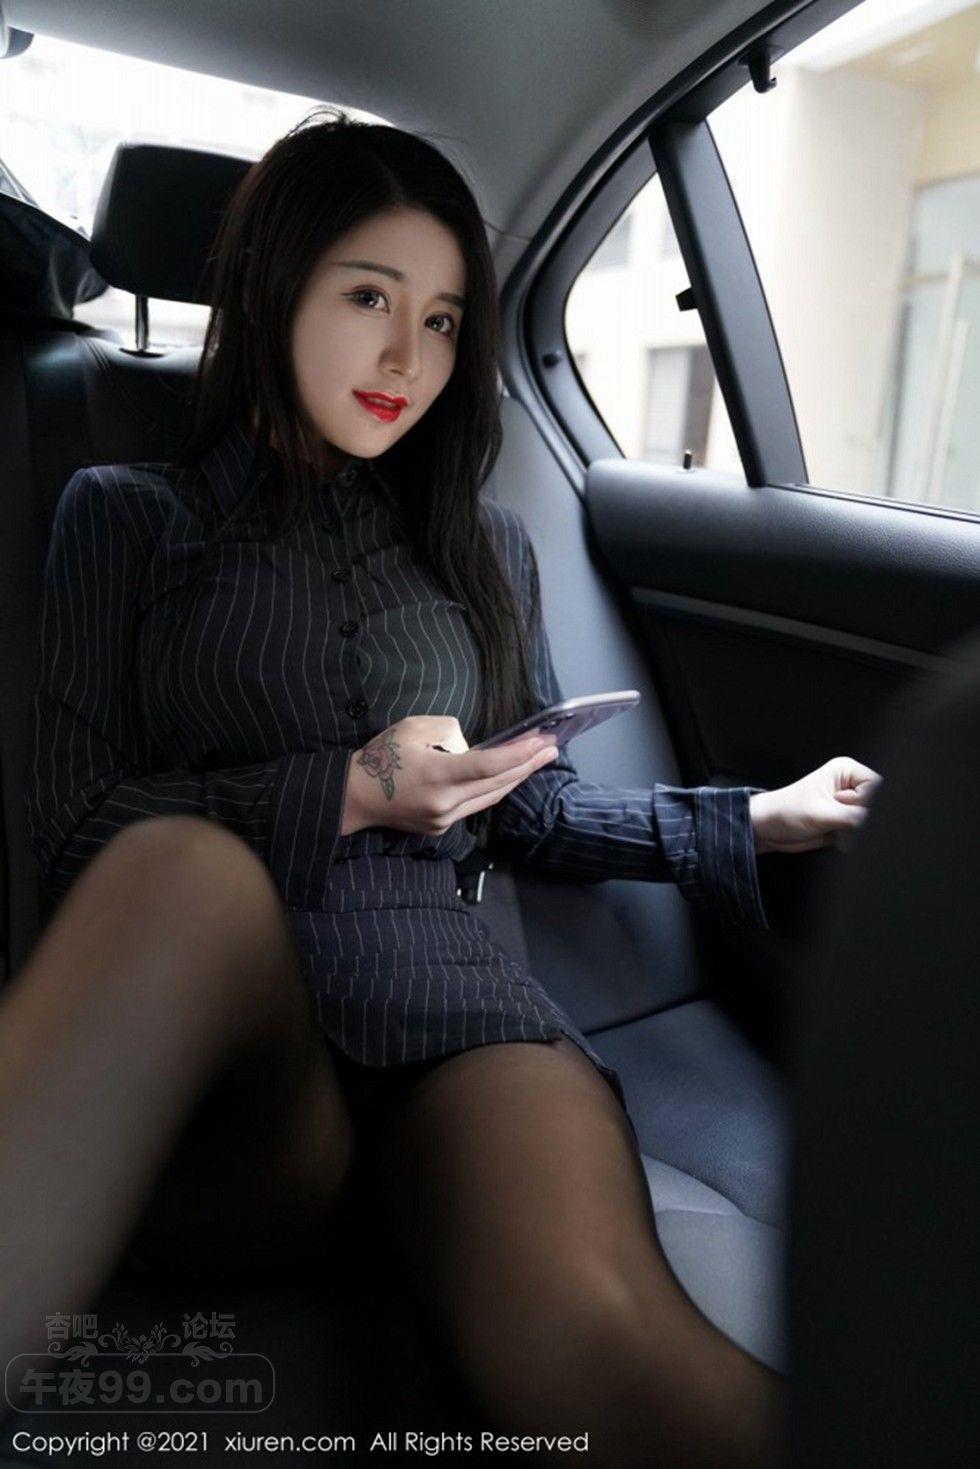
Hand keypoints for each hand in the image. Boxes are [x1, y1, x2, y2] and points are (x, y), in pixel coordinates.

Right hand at [341, 715, 558, 836]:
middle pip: (499, 783)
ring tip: (538, 759)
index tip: (542, 741)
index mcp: (437, 775)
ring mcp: (445, 819)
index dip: (519, 753)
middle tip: (552, 746)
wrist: (354, 797)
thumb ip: (449, 732)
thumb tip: (472, 747)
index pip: (489, 765)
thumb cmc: (380, 758)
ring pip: (491, 797)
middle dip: (528, 763)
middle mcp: (446, 802)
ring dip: (516, 778)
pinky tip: (506, 775)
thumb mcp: (411, 728)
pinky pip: (475, 805)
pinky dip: (493, 788)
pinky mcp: (441, 827)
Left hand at [749, 756, 882, 854]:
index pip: (877, 786)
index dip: (865, 801)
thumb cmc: (785, 811)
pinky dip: (850, 838)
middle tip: (837, 820)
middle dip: (859, 818)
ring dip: (854, 830)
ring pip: (869, 821)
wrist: (768, 829)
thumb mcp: (822, 813)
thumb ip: (854, 817)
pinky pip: (860, 833)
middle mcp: (849, 786)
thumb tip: (874, 820)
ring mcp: (847, 805)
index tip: (845, 807)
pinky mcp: (844, 822)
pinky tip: (833, 835)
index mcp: (845, 771)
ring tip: (832, 827)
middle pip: (874, 804)